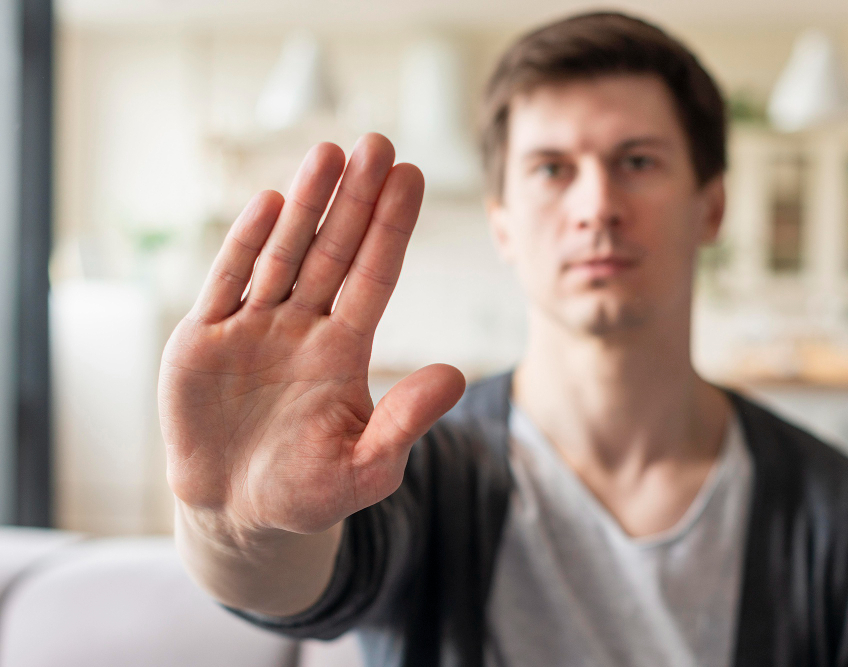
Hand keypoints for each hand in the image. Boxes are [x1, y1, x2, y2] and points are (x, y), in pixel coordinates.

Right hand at [159, 135, 464, 541]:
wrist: (238, 513)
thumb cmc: (308, 492)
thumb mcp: (366, 466)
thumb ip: (406, 422)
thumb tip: (457, 377)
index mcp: (343, 350)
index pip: (373, 277)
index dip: (392, 228)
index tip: (412, 177)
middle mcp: (302, 327)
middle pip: (333, 252)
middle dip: (355, 199)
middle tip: (377, 144)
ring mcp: (252, 329)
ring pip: (282, 255)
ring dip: (305, 206)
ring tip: (327, 153)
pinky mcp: (204, 339)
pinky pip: (227, 283)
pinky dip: (245, 245)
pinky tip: (270, 203)